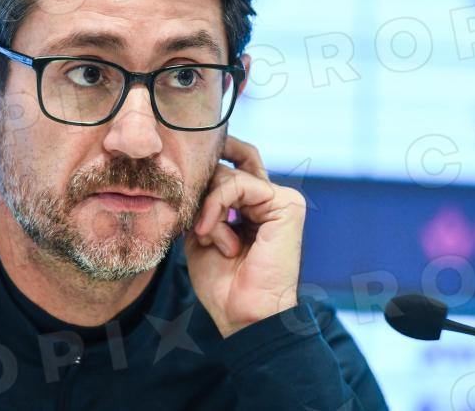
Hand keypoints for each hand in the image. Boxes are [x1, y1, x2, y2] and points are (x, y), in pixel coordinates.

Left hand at [184, 135, 305, 337]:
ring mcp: (281, 200)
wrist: (242, 313)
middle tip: (198, 226)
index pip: (231, 168)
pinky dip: (216, 204)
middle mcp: (270, 201)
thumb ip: (202, 201)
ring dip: (208, 208)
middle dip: (202, 194)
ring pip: (229, 176)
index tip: (187, 165)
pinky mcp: (287, 205)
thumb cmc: (222, 282)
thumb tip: (194, 172)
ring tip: (207, 236)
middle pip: (226, 169)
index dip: (213, 162)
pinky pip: (239, 185)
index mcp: (254, 207)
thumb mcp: (201, 232)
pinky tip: (209, 229)